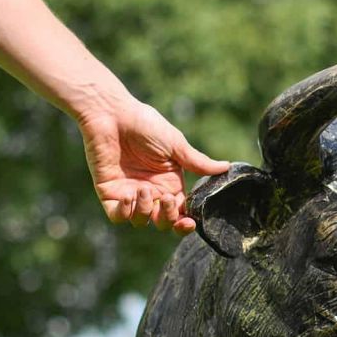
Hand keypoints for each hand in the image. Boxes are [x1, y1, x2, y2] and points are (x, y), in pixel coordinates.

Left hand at [78, 97, 229, 233]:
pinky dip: (125, 213)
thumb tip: (227, 167)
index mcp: (169, 183)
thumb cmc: (145, 124)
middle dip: (168, 218)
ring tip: (144, 190)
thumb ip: (198, 162)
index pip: (180, 212)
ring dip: (146, 211)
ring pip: (141, 222)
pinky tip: (128, 196)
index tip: (190, 221)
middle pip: (163, 222)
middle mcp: (151, 192)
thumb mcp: (176, 145)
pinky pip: (118, 216)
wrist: (112, 113)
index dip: (185, 222)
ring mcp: (129, 194)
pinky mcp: (109, 192)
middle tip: (166, 200)